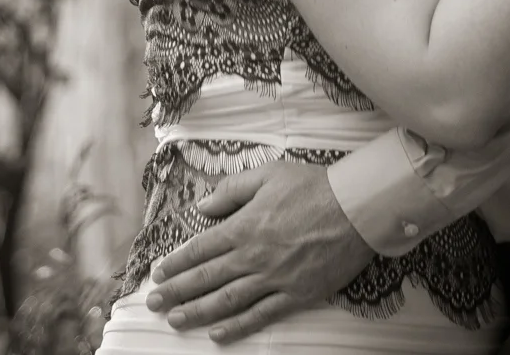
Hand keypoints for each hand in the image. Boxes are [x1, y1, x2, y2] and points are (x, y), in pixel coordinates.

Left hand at [145, 160, 372, 341]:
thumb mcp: (268, 174)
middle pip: (206, 277)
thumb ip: (232, 190)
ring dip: (198, 312)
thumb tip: (203, 206)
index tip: (158, 274)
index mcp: (244, 225)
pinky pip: (261, 315)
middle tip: (154, 304)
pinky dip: (238, 326)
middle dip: (176, 292)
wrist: (355, 208)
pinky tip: (218, 334)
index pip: (201, 248)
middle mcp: (254, 255)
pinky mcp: (296, 294)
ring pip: (227, 300)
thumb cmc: (313, 187)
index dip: (176, 263)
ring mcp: (274, 278)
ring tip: (176, 321)